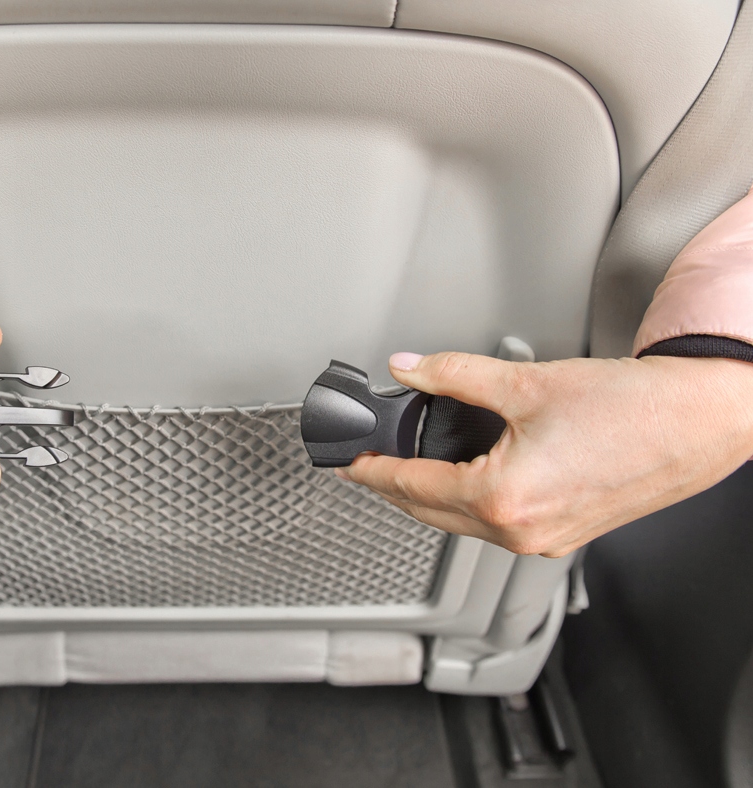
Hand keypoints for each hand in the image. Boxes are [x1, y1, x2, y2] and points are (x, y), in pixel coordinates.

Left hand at [336, 351, 752, 556]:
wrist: (700, 420)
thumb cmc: (633, 409)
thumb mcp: (526, 382)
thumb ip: (454, 375)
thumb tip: (410, 368)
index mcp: (504, 499)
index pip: (412, 487)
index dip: (372, 471)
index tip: (348, 462)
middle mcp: (521, 532)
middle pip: (430, 513)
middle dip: (392, 488)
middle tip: (364, 465)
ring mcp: (543, 541)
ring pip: (461, 524)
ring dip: (429, 499)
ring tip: (404, 471)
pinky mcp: (562, 535)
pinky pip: (494, 526)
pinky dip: (467, 505)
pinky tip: (461, 482)